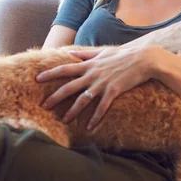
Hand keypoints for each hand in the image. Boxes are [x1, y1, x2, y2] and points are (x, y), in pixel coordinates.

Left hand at [37, 45, 160, 129]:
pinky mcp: (114, 91)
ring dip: (72, 111)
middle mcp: (92, 74)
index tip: (37, 78)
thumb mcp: (102, 52)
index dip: (50, 74)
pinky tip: (89, 128)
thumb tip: (70, 52)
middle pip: (69, 87)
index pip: (64, 69)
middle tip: (43, 106)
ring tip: (64, 120)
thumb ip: (85, 54)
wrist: (143, 59)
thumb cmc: (123, 55)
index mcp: (88, 64)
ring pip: (83, 99)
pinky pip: (102, 107)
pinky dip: (95, 118)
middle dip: (55, 97)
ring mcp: (102, 83)